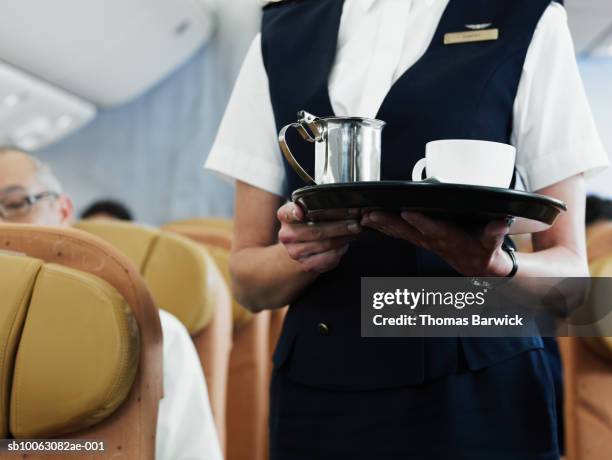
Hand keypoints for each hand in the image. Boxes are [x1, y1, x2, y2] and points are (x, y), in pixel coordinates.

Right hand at [277, 203, 361, 273]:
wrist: (301, 247)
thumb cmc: (309, 224)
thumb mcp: (308, 209)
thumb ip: (318, 204)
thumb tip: (344, 203)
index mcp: (285, 216)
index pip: (289, 213)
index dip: (295, 212)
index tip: (301, 212)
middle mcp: (287, 235)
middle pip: (315, 230)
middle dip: (339, 225)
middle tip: (356, 221)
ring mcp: (295, 252)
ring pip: (325, 244)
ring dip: (344, 237)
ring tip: (355, 230)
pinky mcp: (307, 265)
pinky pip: (329, 257)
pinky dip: (341, 249)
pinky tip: (346, 242)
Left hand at [361, 211, 513, 276]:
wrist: (476, 267)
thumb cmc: (483, 251)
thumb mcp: (492, 244)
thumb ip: (494, 234)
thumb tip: (500, 224)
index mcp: (449, 238)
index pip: (433, 229)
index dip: (420, 222)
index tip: (407, 212)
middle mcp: (432, 241)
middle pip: (407, 231)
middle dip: (388, 223)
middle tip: (370, 215)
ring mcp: (423, 241)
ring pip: (398, 232)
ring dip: (380, 225)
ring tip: (364, 216)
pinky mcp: (418, 240)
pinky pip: (397, 233)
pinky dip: (382, 227)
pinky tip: (368, 221)